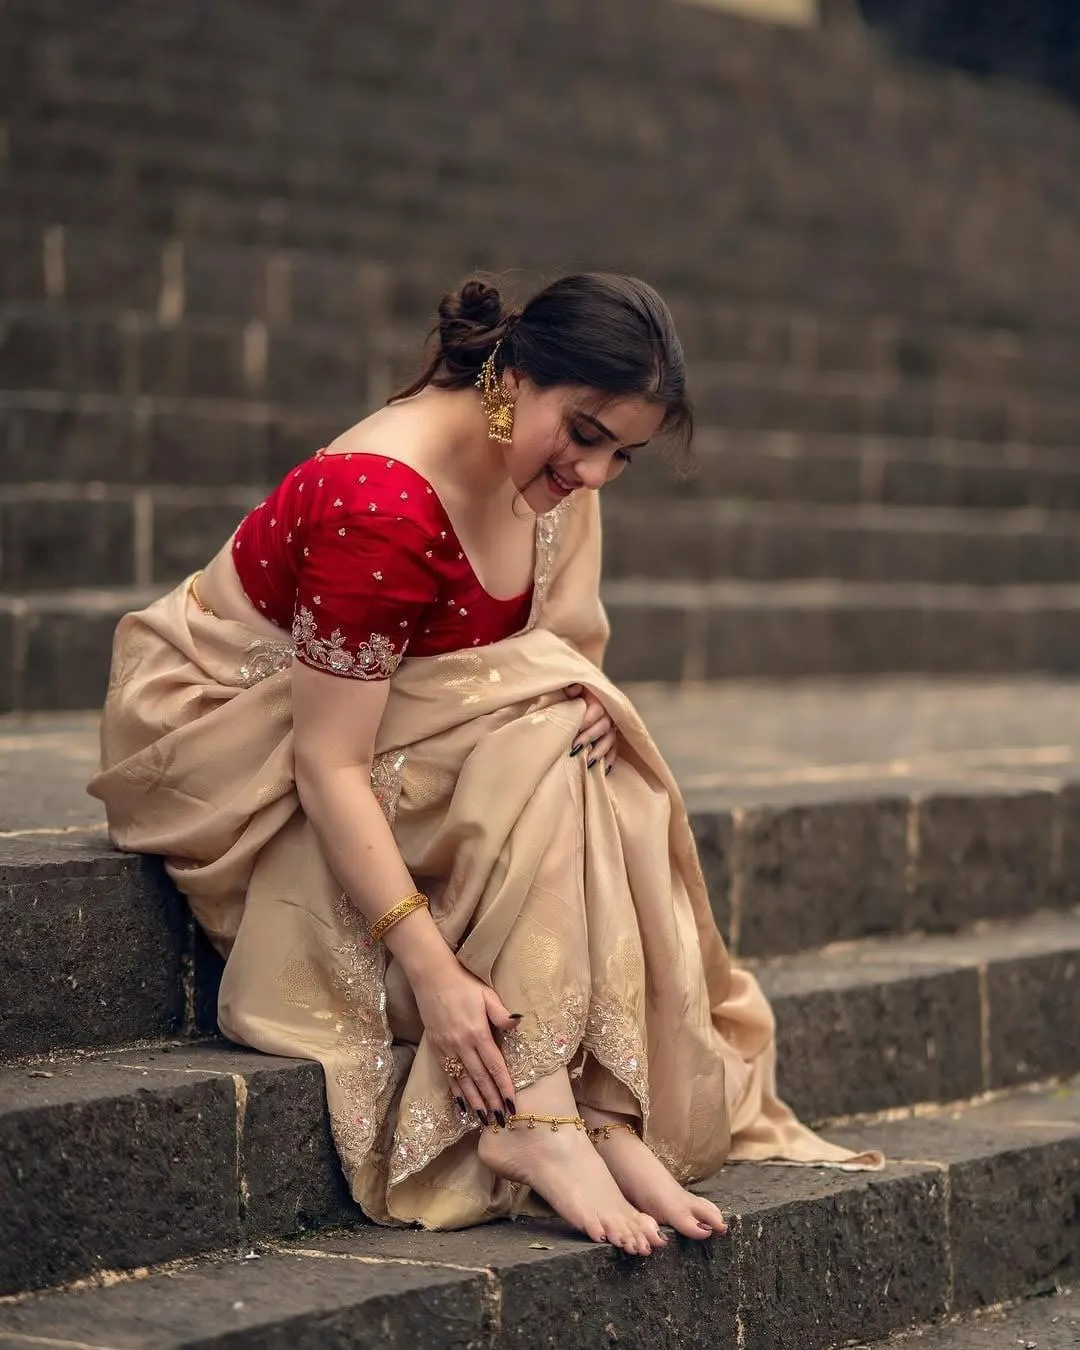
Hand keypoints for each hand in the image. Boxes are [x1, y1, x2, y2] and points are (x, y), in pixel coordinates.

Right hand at [413, 963, 519, 1123]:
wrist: (431, 977)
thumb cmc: (463, 984)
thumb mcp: (487, 995)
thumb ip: (501, 1014)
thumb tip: (517, 1023)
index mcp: (477, 1033)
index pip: (494, 1066)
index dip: (504, 1086)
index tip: (513, 1103)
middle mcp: (461, 1045)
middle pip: (480, 1079)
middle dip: (492, 1101)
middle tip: (502, 1120)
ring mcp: (447, 1049)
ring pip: (463, 1082)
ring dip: (475, 1102)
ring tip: (484, 1120)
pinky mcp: (436, 1049)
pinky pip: (448, 1076)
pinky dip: (456, 1093)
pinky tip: (462, 1106)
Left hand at [564, 683, 617, 772]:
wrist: (581, 694)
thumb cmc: (571, 693)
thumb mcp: (569, 684)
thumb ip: (570, 686)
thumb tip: (573, 690)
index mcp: (597, 698)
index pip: (596, 709)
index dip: (586, 720)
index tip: (573, 728)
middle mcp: (607, 713)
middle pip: (603, 725)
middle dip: (589, 737)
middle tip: (575, 747)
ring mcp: (611, 727)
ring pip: (610, 739)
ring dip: (600, 751)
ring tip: (589, 762)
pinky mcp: (612, 738)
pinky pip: (614, 750)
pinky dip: (609, 759)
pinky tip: (604, 769)